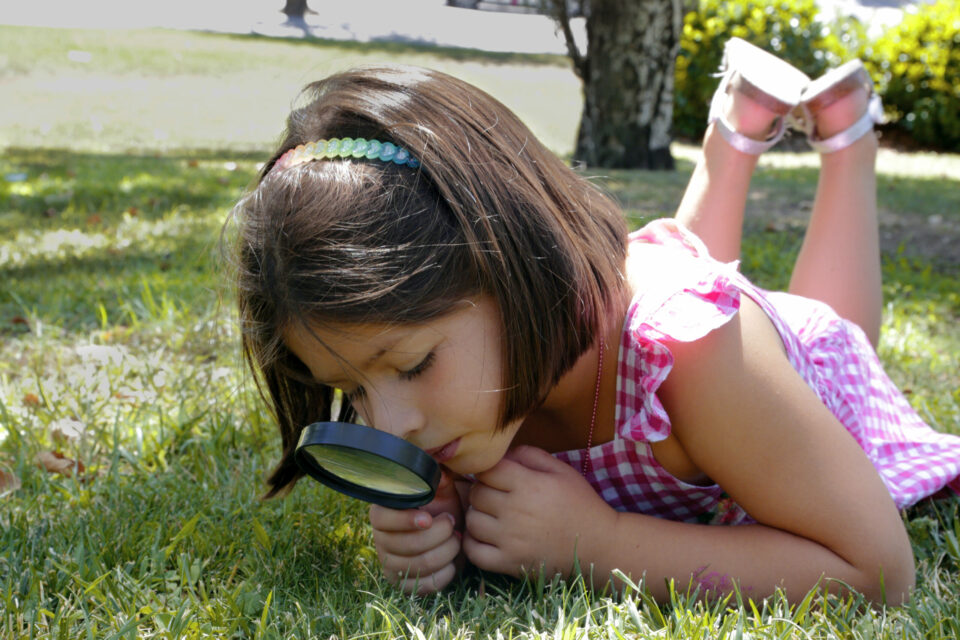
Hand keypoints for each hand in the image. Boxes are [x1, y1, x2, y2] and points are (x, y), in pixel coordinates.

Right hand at [369, 470, 462, 593]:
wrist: (452, 534)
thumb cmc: (442, 508)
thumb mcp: (442, 492)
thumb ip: (438, 481)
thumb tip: (440, 473)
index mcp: (383, 514)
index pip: (381, 519)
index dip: (404, 520)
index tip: (429, 518)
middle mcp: (381, 540)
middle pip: (406, 544)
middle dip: (438, 535)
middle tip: (453, 524)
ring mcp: (390, 565)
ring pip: (418, 565)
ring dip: (445, 552)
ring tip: (457, 540)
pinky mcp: (403, 585)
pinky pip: (425, 585)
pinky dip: (445, 573)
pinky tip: (453, 561)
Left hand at [462, 445, 616, 578]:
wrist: (599, 546)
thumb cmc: (580, 503)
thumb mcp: (561, 470)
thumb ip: (529, 455)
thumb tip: (502, 454)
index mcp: (528, 485)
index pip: (486, 470)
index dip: (488, 470)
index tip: (497, 476)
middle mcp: (515, 511)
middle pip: (475, 494)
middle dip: (481, 490)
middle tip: (494, 495)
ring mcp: (510, 540)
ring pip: (471, 521)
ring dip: (477, 515)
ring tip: (491, 515)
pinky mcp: (509, 563)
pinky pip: (473, 552)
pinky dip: (472, 543)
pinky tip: (485, 537)